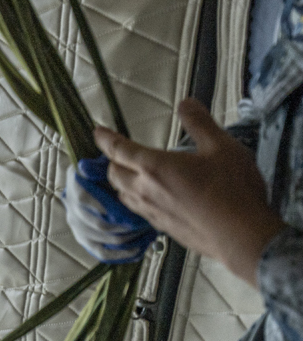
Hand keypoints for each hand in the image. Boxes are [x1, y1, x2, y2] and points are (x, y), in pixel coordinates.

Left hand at [94, 99, 285, 284]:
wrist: (242, 236)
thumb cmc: (233, 191)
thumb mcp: (222, 147)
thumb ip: (200, 124)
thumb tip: (186, 104)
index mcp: (154, 167)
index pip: (119, 149)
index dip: (105, 139)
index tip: (98, 132)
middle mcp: (146, 190)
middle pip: (114, 174)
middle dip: (113, 161)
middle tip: (119, 153)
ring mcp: (153, 212)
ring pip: (123, 195)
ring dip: (122, 182)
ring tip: (130, 175)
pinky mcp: (163, 229)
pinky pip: (138, 211)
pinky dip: (136, 200)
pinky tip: (151, 199)